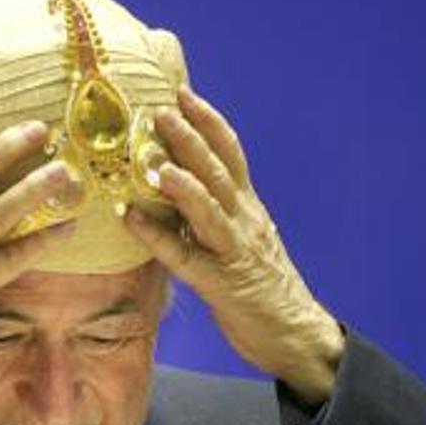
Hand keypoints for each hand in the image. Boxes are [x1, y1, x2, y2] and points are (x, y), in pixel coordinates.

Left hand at [124, 86, 343, 402]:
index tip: (183, 93)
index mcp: (250, 208)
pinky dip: (157, 237)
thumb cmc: (263, 288)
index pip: (232, 154)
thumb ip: (218, 214)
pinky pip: (185, 258)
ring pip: (209, 209)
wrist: (295, 332)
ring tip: (154, 161)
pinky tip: (130, 219)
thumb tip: (181, 190)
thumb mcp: (245, 240)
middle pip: (219, 172)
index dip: (208, 122)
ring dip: (181, 183)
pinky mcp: (222, 285)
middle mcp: (245, 221)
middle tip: (160, 111)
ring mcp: (235, 252)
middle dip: (190, 139)